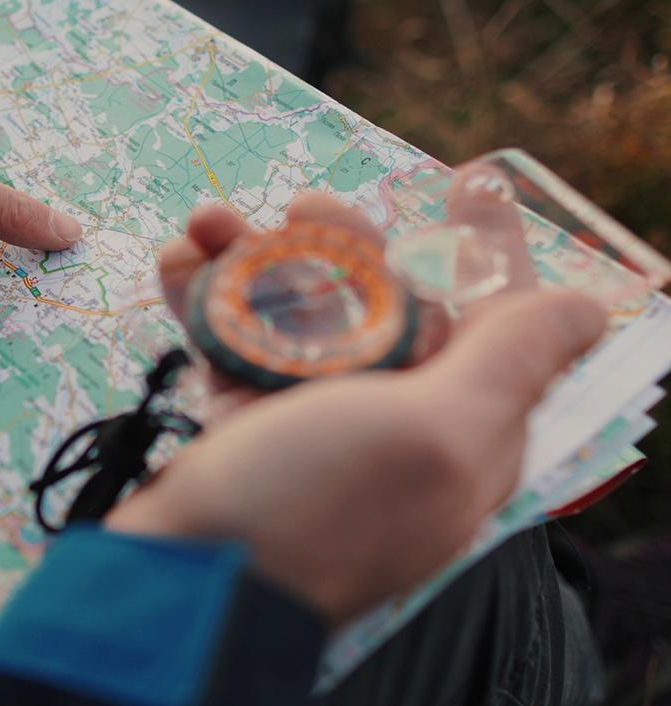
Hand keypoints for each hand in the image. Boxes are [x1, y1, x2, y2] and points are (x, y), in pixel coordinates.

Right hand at [108, 192, 604, 625]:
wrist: (180, 580)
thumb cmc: (313, 508)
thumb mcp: (433, 436)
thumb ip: (511, 364)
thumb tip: (586, 310)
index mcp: (461, 428)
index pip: (498, 324)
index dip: (490, 250)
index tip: (470, 184)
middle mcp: (394, 421)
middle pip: (387, 302)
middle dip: (346, 241)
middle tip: (304, 207)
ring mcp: (313, 419)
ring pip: (300, 310)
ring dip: (254, 255)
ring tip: (208, 223)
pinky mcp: (244, 418)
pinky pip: (233, 338)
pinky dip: (205, 295)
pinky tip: (176, 261)